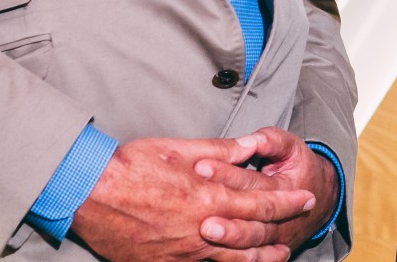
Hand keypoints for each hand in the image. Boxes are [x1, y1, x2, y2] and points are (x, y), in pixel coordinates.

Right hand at [71, 136, 315, 260]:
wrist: (89, 195)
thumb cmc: (131, 165)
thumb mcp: (179, 149)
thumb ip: (220, 150)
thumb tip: (252, 146)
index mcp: (209, 196)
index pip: (261, 201)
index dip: (288, 200)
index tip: (307, 196)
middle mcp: (202, 229)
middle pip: (253, 233)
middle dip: (281, 227)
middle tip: (301, 222)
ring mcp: (183, 252)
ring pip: (233, 260)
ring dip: (260, 257)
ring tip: (279, 254)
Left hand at [196, 127, 340, 252]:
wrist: (320, 200)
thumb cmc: (300, 169)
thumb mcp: (292, 147)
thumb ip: (273, 141)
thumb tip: (253, 140)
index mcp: (286, 187)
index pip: (252, 181)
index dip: (226, 172)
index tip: (201, 165)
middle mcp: (282, 216)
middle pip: (250, 213)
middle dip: (222, 207)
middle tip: (196, 198)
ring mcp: (275, 238)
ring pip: (251, 241)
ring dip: (228, 235)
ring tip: (204, 228)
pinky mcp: (266, 252)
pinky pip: (249, 259)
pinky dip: (232, 256)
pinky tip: (210, 253)